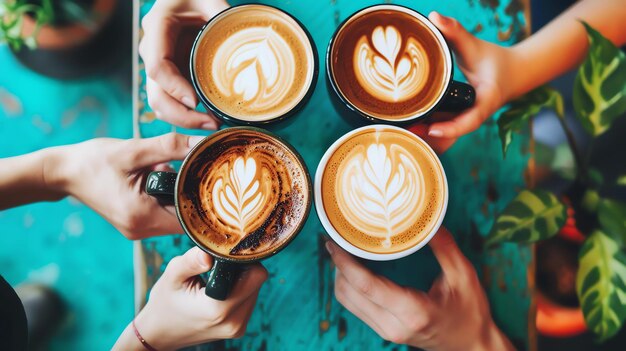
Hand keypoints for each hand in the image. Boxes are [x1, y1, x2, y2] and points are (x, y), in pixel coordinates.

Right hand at [49, 133, 203, 239]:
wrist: (64, 171)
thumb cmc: (95, 161)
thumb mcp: (135, 150)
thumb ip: (171, 147)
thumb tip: (202, 142)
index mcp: (142, 216)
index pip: (189, 220)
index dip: (207, 204)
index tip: (219, 184)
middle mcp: (141, 229)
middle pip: (185, 219)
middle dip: (195, 196)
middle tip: (207, 172)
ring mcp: (137, 228)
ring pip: (175, 216)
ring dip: (181, 195)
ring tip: (182, 170)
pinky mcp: (135, 222)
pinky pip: (162, 213)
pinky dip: (169, 196)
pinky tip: (165, 175)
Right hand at [113, 247, 267, 350]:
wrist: (159, 333)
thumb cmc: (165, 303)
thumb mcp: (172, 277)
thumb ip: (191, 262)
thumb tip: (209, 252)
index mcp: (219, 309)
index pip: (255, 275)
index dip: (244, 259)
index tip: (227, 253)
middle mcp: (234, 322)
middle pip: (257, 281)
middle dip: (242, 268)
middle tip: (218, 265)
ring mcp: (238, 328)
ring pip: (255, 290)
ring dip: (241, 280)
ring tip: (217, 278)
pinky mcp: (239, 329)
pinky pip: (249, 300)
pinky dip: (239, 291)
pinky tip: (220, 289)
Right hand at [139, 0, 228, 128]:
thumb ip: (223, 17)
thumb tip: (250, 44)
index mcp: (158, 26)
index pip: (158, 66)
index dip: (175, 88)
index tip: (197, 102)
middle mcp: (152, 48)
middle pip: (156, 93)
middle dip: (182, 115)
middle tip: (212, 124)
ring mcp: (159, 63)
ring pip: (160, 102)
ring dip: (183, 119)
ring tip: (213, 125)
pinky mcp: (170, 73)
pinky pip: (169, 100)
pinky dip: (185, 114)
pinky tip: (208, 118)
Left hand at [326, 227, 514, 350]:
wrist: (471, 346)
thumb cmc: (470, 312)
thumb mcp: (464, 276)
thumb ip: (444, 247)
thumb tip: (427, 218)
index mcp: (413, 311)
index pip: (367, 285)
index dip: (345, 262)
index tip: (335, 242)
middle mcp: (394, 325)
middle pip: (349, 292)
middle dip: (337, 265)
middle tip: (337, 238)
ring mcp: (386, 331)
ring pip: (347, 300)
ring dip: (340, 275)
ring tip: (343, 249)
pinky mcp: (383, 330)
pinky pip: (354, 306)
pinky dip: (348, 285)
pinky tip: (353, 267)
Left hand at [411, 12, 517, 152]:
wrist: (512, 73)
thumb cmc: (494, 60)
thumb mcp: (474, 46)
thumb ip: (455, 32)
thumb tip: (435, 16)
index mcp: (486, 101)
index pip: (470, 121)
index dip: (451, 128)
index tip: (432, 129)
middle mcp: (477, 115)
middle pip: (454, 135)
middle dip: (432, 139)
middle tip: (408, 131)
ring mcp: (469, 119)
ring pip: (448, 136)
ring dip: (428, 136)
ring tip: (403, 130)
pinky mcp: (461, 118)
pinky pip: (446, 128)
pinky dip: (429, 129)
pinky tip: (410, 126)